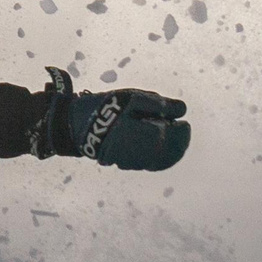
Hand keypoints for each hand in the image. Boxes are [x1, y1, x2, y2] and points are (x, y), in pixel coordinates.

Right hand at [35, 68, 191, 171]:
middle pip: (171, 154)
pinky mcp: (123, 163)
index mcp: (151, 137)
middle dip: (179, 143)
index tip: (183, 121)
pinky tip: (155, 147)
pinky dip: (156, 157)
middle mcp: (145, 154)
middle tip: (181, 130)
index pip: (176, 138)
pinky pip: (146, 164)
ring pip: (159, 162)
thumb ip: (161, 105)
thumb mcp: (135, 98)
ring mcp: (133, 161)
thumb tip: (182, 110)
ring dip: (169, 152)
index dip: (183, 130)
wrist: (79, 124)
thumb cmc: (109, 107)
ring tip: (170, 138)